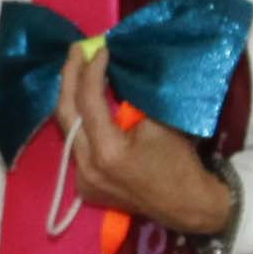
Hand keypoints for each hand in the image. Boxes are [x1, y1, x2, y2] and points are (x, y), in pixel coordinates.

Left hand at [56, 49, 235, 238]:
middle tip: (77, 50)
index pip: (89, 101)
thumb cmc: (179, 161)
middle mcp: (87, 167)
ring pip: (67, 130)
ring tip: (78, 70)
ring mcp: (82, 179)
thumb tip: (114, 71)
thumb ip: (130, 99)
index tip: (101, 48)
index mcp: (108, 152)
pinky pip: (75, 146)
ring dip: (72, 98)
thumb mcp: (159, 122)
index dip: (92, 70)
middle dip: (69, 77)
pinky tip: (85, 102)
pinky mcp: (85, 186)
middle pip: (65, 113)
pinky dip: (79, 121)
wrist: (187, 205)